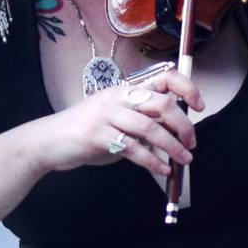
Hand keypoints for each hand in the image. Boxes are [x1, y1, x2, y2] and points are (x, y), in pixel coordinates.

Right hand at [45, 68, 202, 177]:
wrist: (49, 140)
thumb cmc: (86, 130)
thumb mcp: (116, 117)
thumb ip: (142, 120)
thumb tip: (174, 132)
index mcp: (126, 89)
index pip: (164, 77)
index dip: (186, 88)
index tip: (199, 107)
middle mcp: (118, 97)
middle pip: (162, 103)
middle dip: (184, 125)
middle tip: (191, 143)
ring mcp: (107, 115)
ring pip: (150, 128)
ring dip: (172, 147)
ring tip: (183, 160)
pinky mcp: (97, 135)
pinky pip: (132, 149)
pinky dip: (152, 162)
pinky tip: (161, 170)